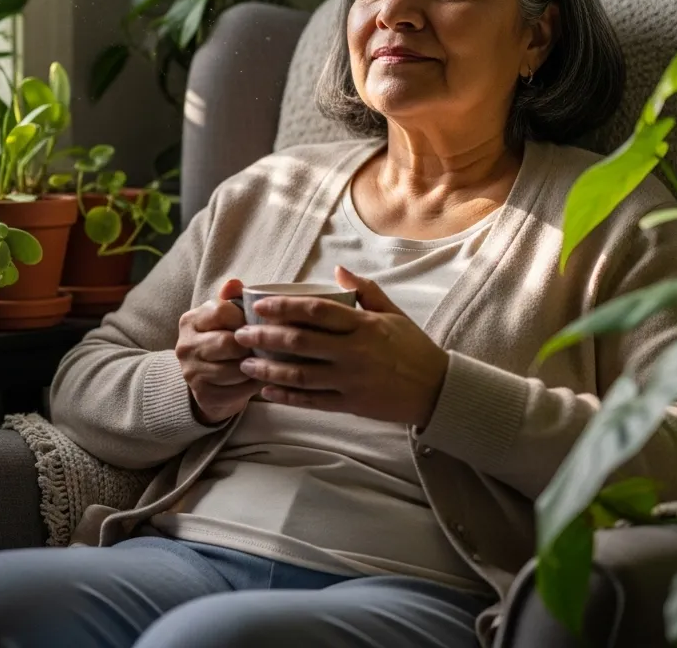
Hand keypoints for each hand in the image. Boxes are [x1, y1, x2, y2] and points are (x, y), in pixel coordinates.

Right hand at [176, 278, 263, 423]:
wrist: (210, 382)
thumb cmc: (223, 340)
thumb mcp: (227, 317)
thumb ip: (232, 298)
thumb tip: (234, 283)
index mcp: (190, 320)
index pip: (221, 310)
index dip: (244, 317)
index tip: (254, 323)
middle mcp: (185, 346)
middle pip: (228, 342)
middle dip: (251, 345)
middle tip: (265, 345)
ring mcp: (191, 372)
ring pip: (235, 369)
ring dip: (255, 366)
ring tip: (265, 362)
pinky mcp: (203, 395)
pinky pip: (238, 390)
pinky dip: (253, 385)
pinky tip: (259, 379)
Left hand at [233, 266, 448, 427]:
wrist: (437, 390)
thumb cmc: (413, 347)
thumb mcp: (393, 313)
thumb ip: (365, 290)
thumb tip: (338, 271)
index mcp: (362, 326)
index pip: (315, 312)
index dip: (284, 307)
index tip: (260, 305)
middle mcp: (353, 353)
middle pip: (300, 342)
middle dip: (265, 337)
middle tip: (240, 333)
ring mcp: (350, 381)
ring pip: (300, 374)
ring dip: (268, 368)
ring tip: (245, 363)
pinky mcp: (350, 404)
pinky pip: (311, 401)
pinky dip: (286, 396)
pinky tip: (266, 390)